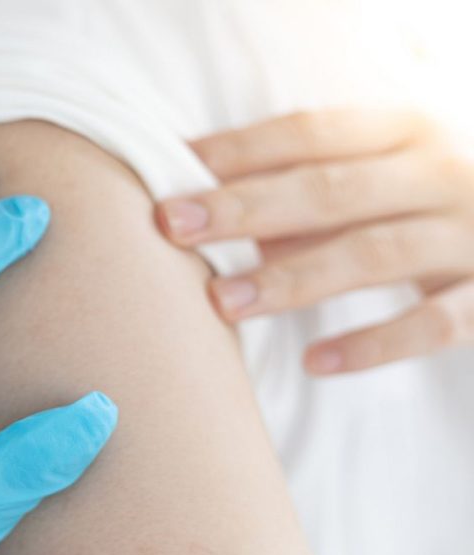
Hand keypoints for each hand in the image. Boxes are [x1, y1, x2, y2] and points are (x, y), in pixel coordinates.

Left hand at [157, 109, 473, 374]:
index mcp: (407, 131)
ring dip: (291, 278)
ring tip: (223, 302)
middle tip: (173, 226)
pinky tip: (314, 363)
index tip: (175, 166)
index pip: (313, 132)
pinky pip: (433, 325)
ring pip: (373, 253)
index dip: (242, 148)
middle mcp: (441, 173)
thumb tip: (211, 208)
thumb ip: (311, 194)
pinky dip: (372, 344)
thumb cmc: (430, 201)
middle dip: (245, 207)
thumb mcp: (386, 176)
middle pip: (330, 189)